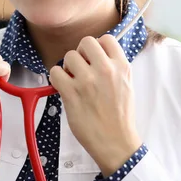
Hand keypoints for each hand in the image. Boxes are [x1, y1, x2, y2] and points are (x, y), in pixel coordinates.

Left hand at [49, 34, 141, 176]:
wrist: (116, 142)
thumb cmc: (119, 115)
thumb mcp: (126, 84)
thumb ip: (113, 66)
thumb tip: (95, 54)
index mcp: (122, 67)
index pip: (106, 38)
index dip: (96, 47)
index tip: (93, 59)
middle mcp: (106, 70)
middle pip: (85, 42)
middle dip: (80, 53)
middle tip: (80, 69)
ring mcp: (88, 81)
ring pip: (68, 56)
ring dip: (67, 67)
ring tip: (73, 82)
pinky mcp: (71, 93)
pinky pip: (55, 72)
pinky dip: (56, 79)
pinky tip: (63, 88)